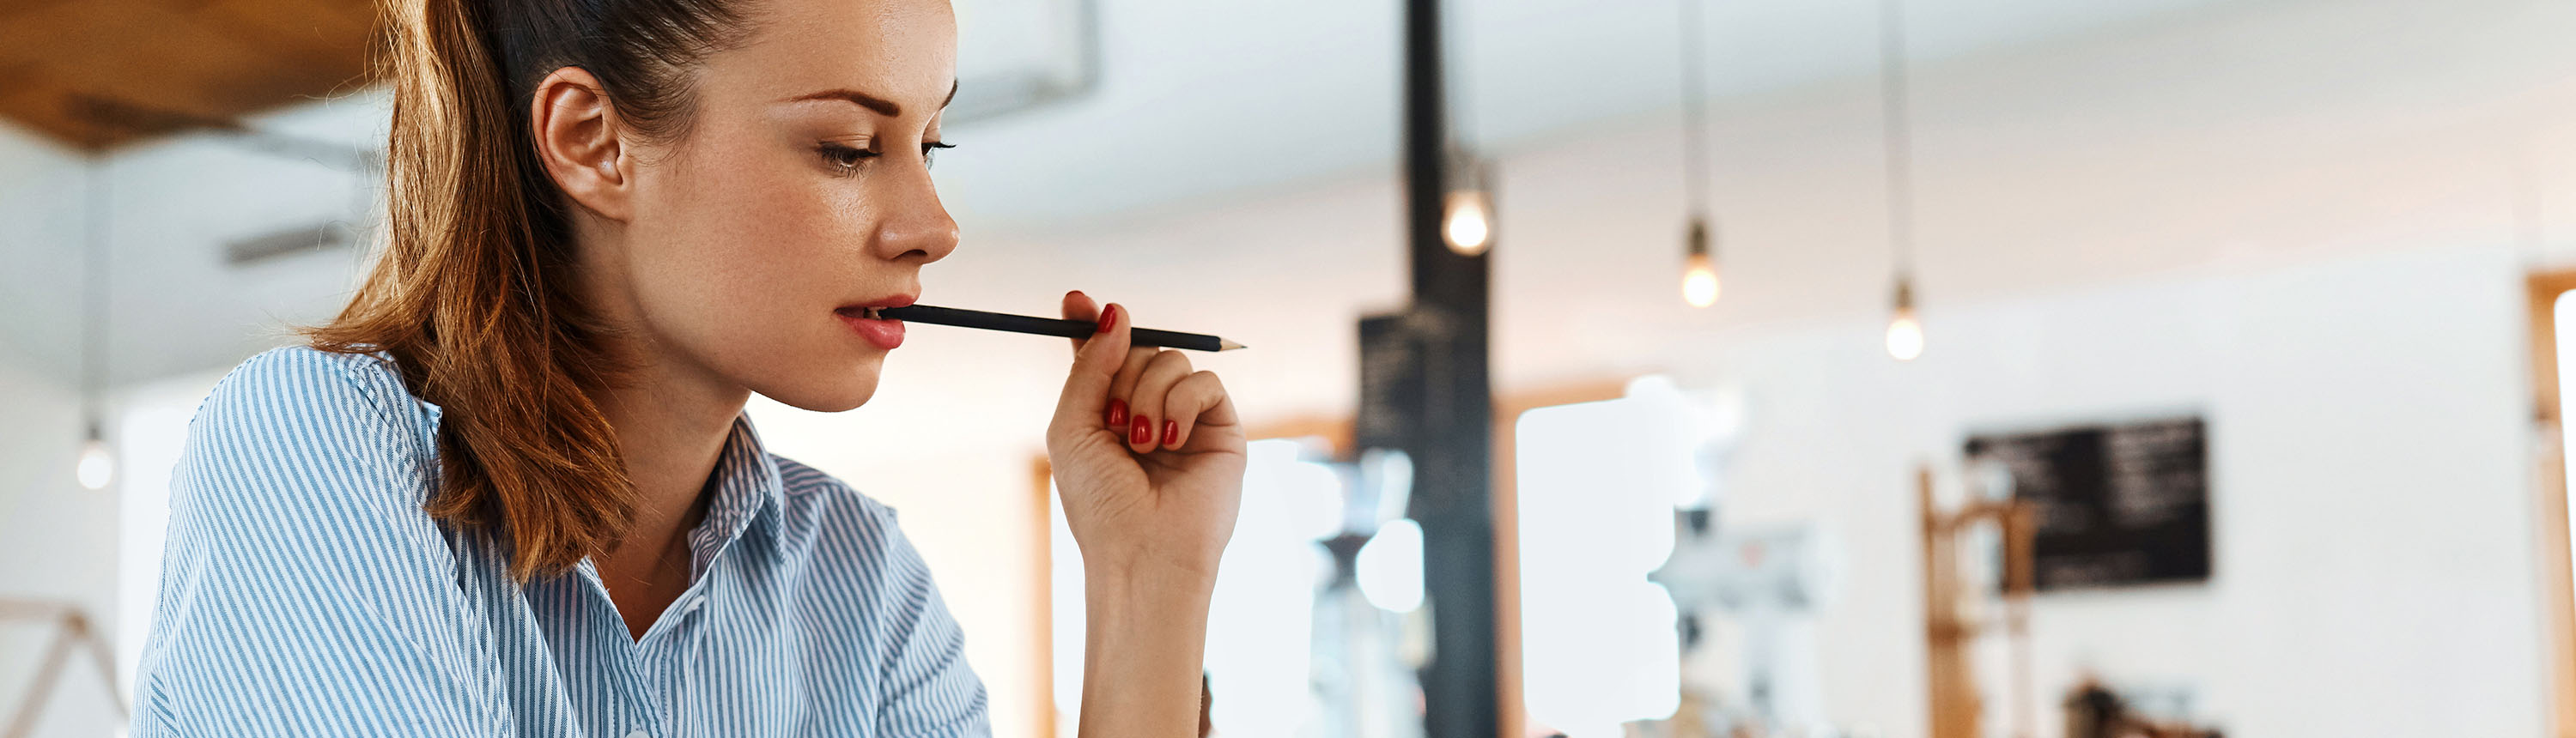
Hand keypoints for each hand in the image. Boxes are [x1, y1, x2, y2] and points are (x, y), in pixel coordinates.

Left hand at [1046, 291, 1246, 588]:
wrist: (1144, 553)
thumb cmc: (1100, 503)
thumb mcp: (1073, 428)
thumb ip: (1090, 366)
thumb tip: (1116, 311)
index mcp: (1107, 413)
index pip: (1103, 354)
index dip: (1091, 323)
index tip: (1073, 301)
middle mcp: (1147, 410)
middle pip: (1137, 347)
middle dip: (1121, 372)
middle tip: (1114, 418)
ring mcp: (1186, 418)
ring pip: (1170, 360)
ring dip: (1147, 396)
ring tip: (1141, 444)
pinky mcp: (1222, 428)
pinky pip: (1205, 381)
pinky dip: (1182, 405)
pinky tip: (1171, 442)